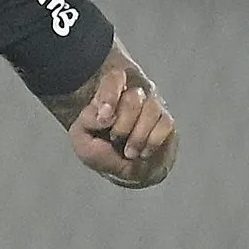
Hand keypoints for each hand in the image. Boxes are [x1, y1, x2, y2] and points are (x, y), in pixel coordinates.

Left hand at [69, 62, 176, 186]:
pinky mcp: (166, 121)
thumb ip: (87, 122)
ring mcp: (152, 105)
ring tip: (129, 152)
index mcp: (110, 91)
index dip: (110, 95)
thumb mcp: (82, 139)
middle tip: (116, 139)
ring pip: (152, 108)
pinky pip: (166, 123)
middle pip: (134, 96)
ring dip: (138, 135)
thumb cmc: (102, 150)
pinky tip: (143, 153)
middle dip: (123, 124)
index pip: (115, 77)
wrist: (123, 171)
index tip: (104, 118)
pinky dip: (153, 141)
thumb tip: (105, 116)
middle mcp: (134, 93)